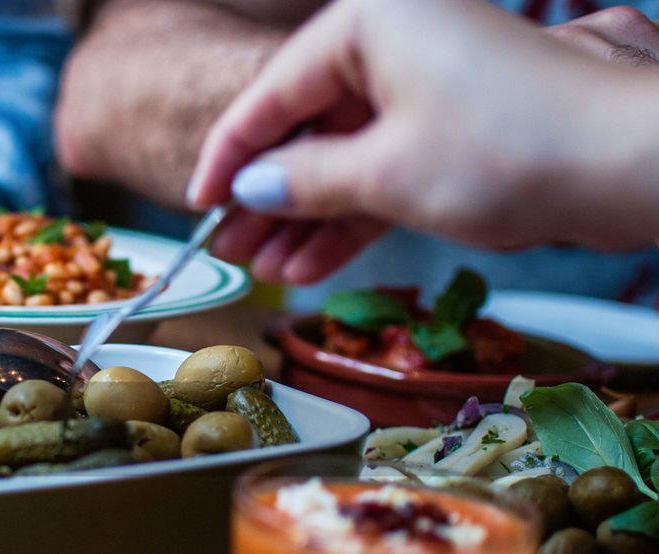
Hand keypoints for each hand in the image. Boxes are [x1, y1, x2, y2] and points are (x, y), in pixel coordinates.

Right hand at [187, 0, 658, 283]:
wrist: (627, 162)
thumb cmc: (506, 148)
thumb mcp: (384, 171)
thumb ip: (305, 180)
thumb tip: (252, 190)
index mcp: (369, 22)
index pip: (272, 93)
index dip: (229, 156)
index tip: (199, 205)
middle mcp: (396, 41)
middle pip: (307, 126)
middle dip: (268, 197)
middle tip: (230, 250)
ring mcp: (429, 83)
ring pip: (346, 154)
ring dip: (306, 216)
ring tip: (265, 268)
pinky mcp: (456, 125)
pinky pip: (384, 167)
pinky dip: (352, 214)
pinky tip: (313, 262)